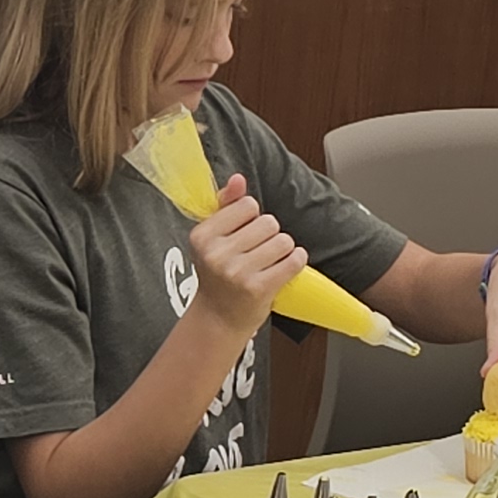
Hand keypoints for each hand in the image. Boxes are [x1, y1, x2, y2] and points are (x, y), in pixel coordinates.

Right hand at [184, 176, 300, 332]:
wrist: (218, 318)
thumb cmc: (219, 275)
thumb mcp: (214, 239)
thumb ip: (226, 206)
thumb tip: (238, 178)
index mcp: (202, 236)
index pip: (247, 205)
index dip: (251, 218)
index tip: (244, 236)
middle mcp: (216, 254)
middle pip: (268, 222)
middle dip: (269, 235)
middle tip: (257, 253)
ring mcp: (236, 273)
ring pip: (283, 240)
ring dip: (283, 250)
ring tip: (269, 262)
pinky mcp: (258, 289)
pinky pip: (293, 261)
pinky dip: (296, 261)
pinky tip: (286, 267)